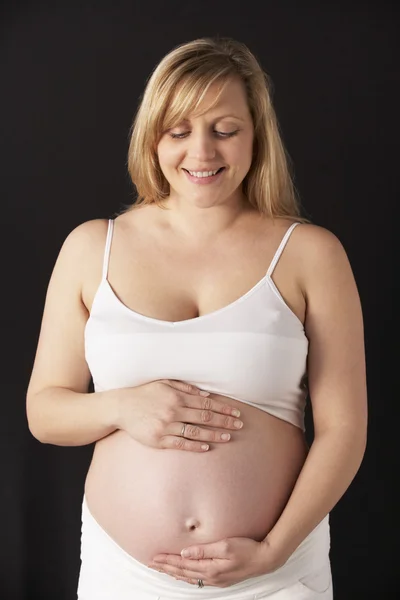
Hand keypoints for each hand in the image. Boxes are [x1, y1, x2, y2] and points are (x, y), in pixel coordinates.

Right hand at [115, 379, 242, 451]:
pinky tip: (206, 446)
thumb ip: (186, 388)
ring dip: (214, 435)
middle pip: (205, 418)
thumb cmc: (145, 394)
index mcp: (177, 397)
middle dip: (224, 422)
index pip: (206, 404)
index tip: (236, 413)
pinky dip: (194, 445)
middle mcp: (173, 411)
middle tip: (239, 426)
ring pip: (195, 432)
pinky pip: (180, 443)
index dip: (223, 409)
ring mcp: (166, 426)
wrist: (121, 407)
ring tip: (228, 437)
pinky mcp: (158, 439)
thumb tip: (207, 394)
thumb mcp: (165, 384)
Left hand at [148, 536, 281, 586]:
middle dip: (166, 567)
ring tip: (162, 568)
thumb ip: (204, 550)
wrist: (265, 558)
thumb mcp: (225, 545)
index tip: (154, 557)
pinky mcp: (221, 578)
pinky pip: (197, 579)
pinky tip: (183, 573)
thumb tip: (184, 553)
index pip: (182, 565)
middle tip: (152, 563)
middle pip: (183, 572)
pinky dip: (186, 576)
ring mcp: (216, 579)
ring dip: (174, 572)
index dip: (167, 561)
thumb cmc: (247, 549)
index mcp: (210, 568)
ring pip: (189, 577)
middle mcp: (211, 577)